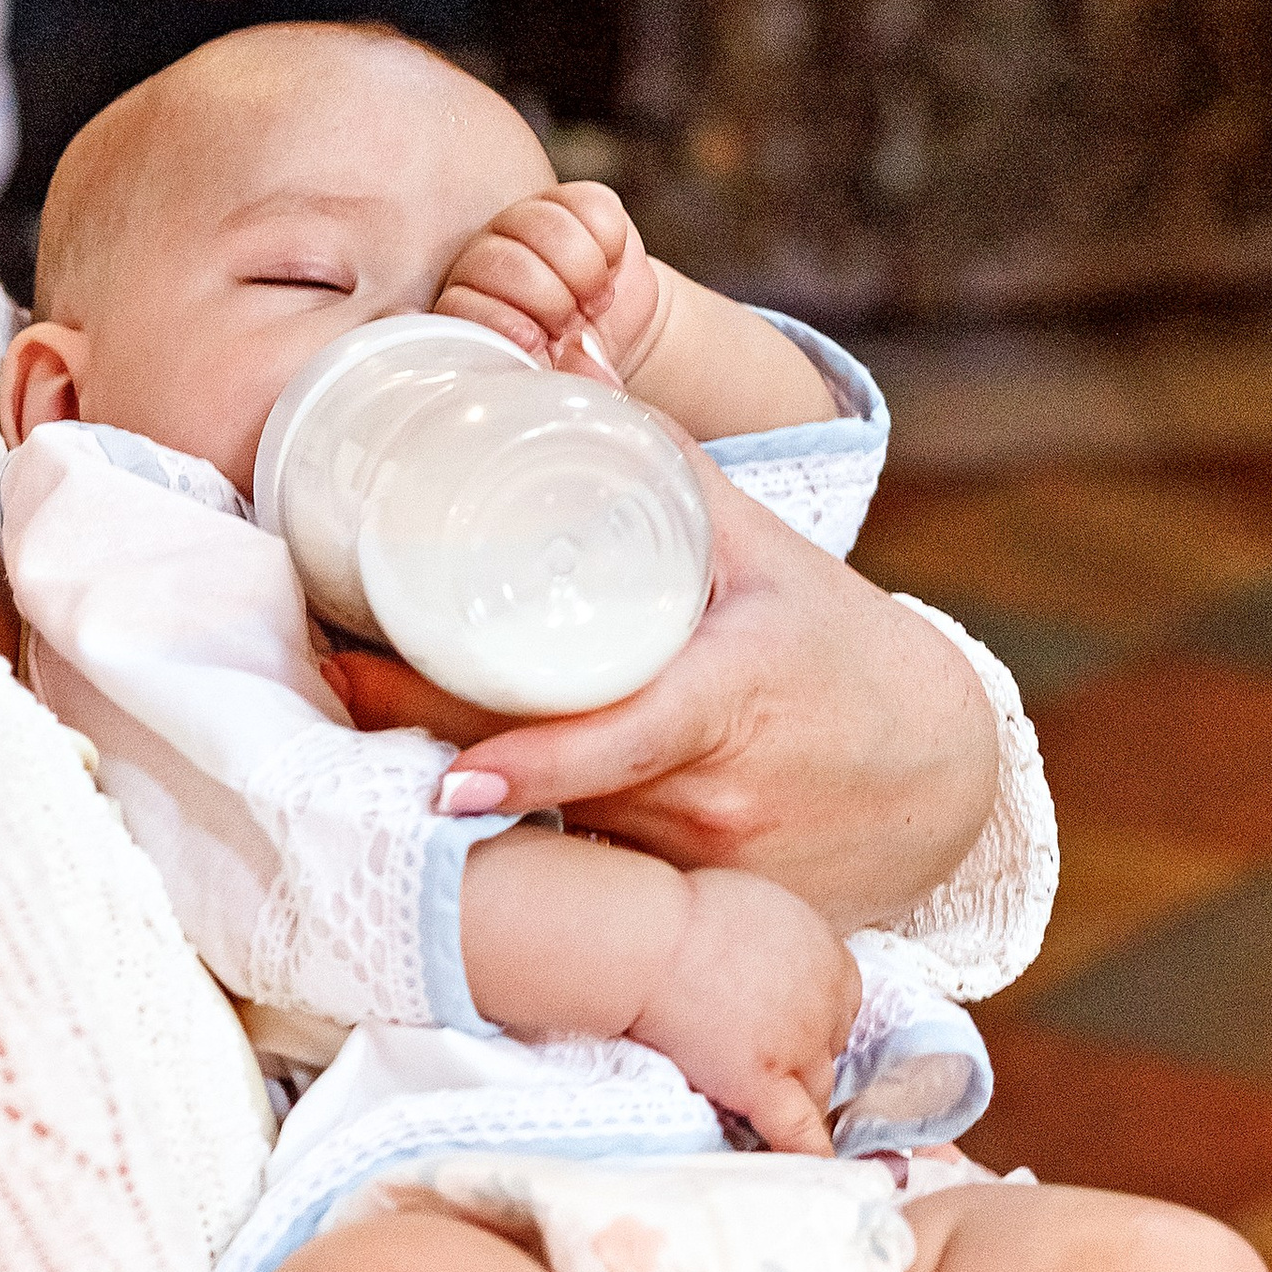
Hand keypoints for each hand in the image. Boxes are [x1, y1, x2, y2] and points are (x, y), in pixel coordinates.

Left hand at [341, 451, 1003, 929]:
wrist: (936, 786)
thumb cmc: (833, 652)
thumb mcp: (765, 553)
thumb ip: (662, 467)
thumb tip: (557, 361)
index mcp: (737, 699)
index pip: (627, 738)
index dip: (534, 762)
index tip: (447, 770)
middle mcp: (712, 797)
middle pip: (551, 782)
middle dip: (430, 738)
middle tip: (335, 679)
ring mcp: (696, 865)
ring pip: (553, 830)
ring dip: (456, 781)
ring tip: (359, 708)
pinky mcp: (687, 910)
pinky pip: (583, 874)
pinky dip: (517, 835)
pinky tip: (447, 800)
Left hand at [434, 182, 667, 385]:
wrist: (613, 332)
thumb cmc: (575, 365)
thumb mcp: (561, 386)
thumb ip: (561, 380)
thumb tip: (574, 358)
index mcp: (467, 314)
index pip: (459, 305)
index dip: (499, 321)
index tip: (534, 341)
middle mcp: (484, 264)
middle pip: (502, 260)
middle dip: (551, 300)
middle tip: (571, 324)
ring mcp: (523, 226)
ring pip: (544, 224)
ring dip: (583, 270)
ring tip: (593, 300)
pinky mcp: (571, 204)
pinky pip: (591, 205)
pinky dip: (610, 242)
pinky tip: (608, 266)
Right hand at [627, 865, 856, 1154]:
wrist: (653, 941)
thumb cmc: (685, 913)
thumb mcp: (757, 908)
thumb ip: (778, 943)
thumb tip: (767, 960)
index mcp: (830, 956)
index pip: (843, 1003)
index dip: (815, 1018)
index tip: (788, 1025)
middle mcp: (828, 1004)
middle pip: (833, 1046)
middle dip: (805, 1055)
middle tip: (764, 1059)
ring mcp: (800, 1048)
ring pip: (818, 1089)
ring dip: (799, 1097)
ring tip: (772, 1110)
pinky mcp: (765, 1084)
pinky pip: (799, 1130)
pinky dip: (812, 1152)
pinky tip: (822, 1172)